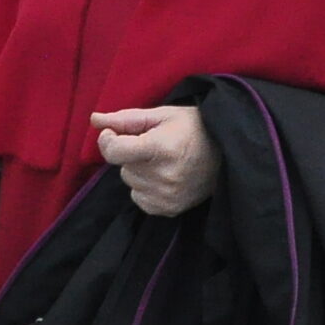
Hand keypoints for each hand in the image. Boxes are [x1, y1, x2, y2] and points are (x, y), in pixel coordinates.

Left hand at [91, 106, 217, 217]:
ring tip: (163, 161)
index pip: (114, 152)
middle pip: (122, 167)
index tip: (113, 133)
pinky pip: (139, 199)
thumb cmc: (194, 128)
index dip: (108, 140)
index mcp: (160, 148)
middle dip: (131, 154)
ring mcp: (167, 196)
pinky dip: (145, 188)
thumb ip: (125, 119)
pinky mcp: (169, 209)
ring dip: (139, 171)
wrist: (229, 153)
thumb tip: (94, 120)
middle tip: (155, 145)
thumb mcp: (162, 115)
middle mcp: (163, 176)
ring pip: (130, 182)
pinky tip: (164, 176)